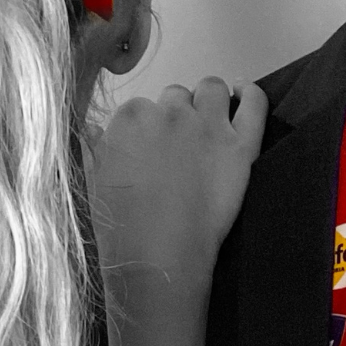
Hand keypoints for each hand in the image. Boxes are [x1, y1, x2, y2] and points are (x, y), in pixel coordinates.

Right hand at [87, 76, 266, 278]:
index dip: (148, 128)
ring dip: (208, 99)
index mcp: (130, 117)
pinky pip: (254, 103)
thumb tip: (95, 129)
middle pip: (175, 97)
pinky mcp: (241, 145)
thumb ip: (94, 146)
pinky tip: (243, 94)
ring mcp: (208, 126)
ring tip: (209, 120)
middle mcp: (169, 112)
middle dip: (176, 114)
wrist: (159, 256)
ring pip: (211, 89)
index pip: (141, 107)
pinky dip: (251, 93)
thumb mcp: (92, 178)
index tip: (150, 150)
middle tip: (178, 147)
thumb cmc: (121, 224)